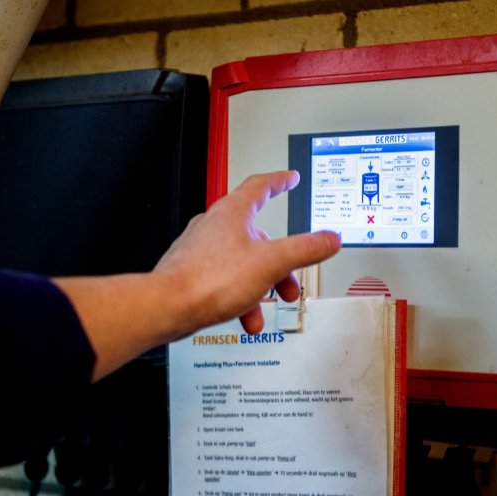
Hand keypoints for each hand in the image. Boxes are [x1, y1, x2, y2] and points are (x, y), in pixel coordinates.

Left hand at [154, 170, 340, 333]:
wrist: (168, 306)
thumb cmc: (208, 280)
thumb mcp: (271, 262)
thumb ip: (305, 249)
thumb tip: (328, 239)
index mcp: (232, 213)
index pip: (260, 186)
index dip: (279, 181)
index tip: (289, 179)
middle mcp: (214, 226)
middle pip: (257, 235)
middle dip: (279, 260)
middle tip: (291, 277)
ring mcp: (200, 249)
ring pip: (241, 262)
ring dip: (260, 285)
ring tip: (265, 305)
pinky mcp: (192, 273)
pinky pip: (225, 281)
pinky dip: (240, 297)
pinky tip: (244, 316)